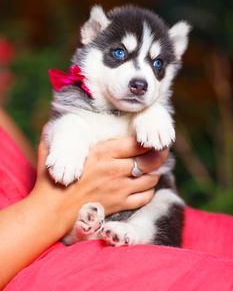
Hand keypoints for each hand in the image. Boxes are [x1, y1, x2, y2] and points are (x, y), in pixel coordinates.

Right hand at [34, 136, 168, 234]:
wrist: (51, 210)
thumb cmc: (52, 179)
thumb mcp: (55, 150)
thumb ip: (61, 134)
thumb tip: (58, 120)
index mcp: (101, 153)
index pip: (136, 144)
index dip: (149, 140)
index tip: (152, 137)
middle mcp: (114, 170)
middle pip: (149, 160)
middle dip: (160, 154)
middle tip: (162, 151)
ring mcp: (119, 189)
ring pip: (150, 178)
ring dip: (155, 172)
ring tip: (153, 168)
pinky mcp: (119, 204)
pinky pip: (144, 197)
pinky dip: (149, 191)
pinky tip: (145, 186)